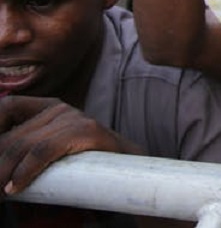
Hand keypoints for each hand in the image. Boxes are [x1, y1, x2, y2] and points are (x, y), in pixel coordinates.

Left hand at [0, 96, 139, 194]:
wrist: (128, 169)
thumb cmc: (83, 165)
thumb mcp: (49, 151)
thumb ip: (26, 149)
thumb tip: (1, 162)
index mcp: (48, 109)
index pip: (9, 107)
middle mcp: (60, 109)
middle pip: (12, 135)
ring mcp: (75, 118)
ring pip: (23, 144)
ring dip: (3, 173)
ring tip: (0, 192)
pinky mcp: (87, 132)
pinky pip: (44, 149)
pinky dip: (24, 170)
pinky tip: (15, 187)